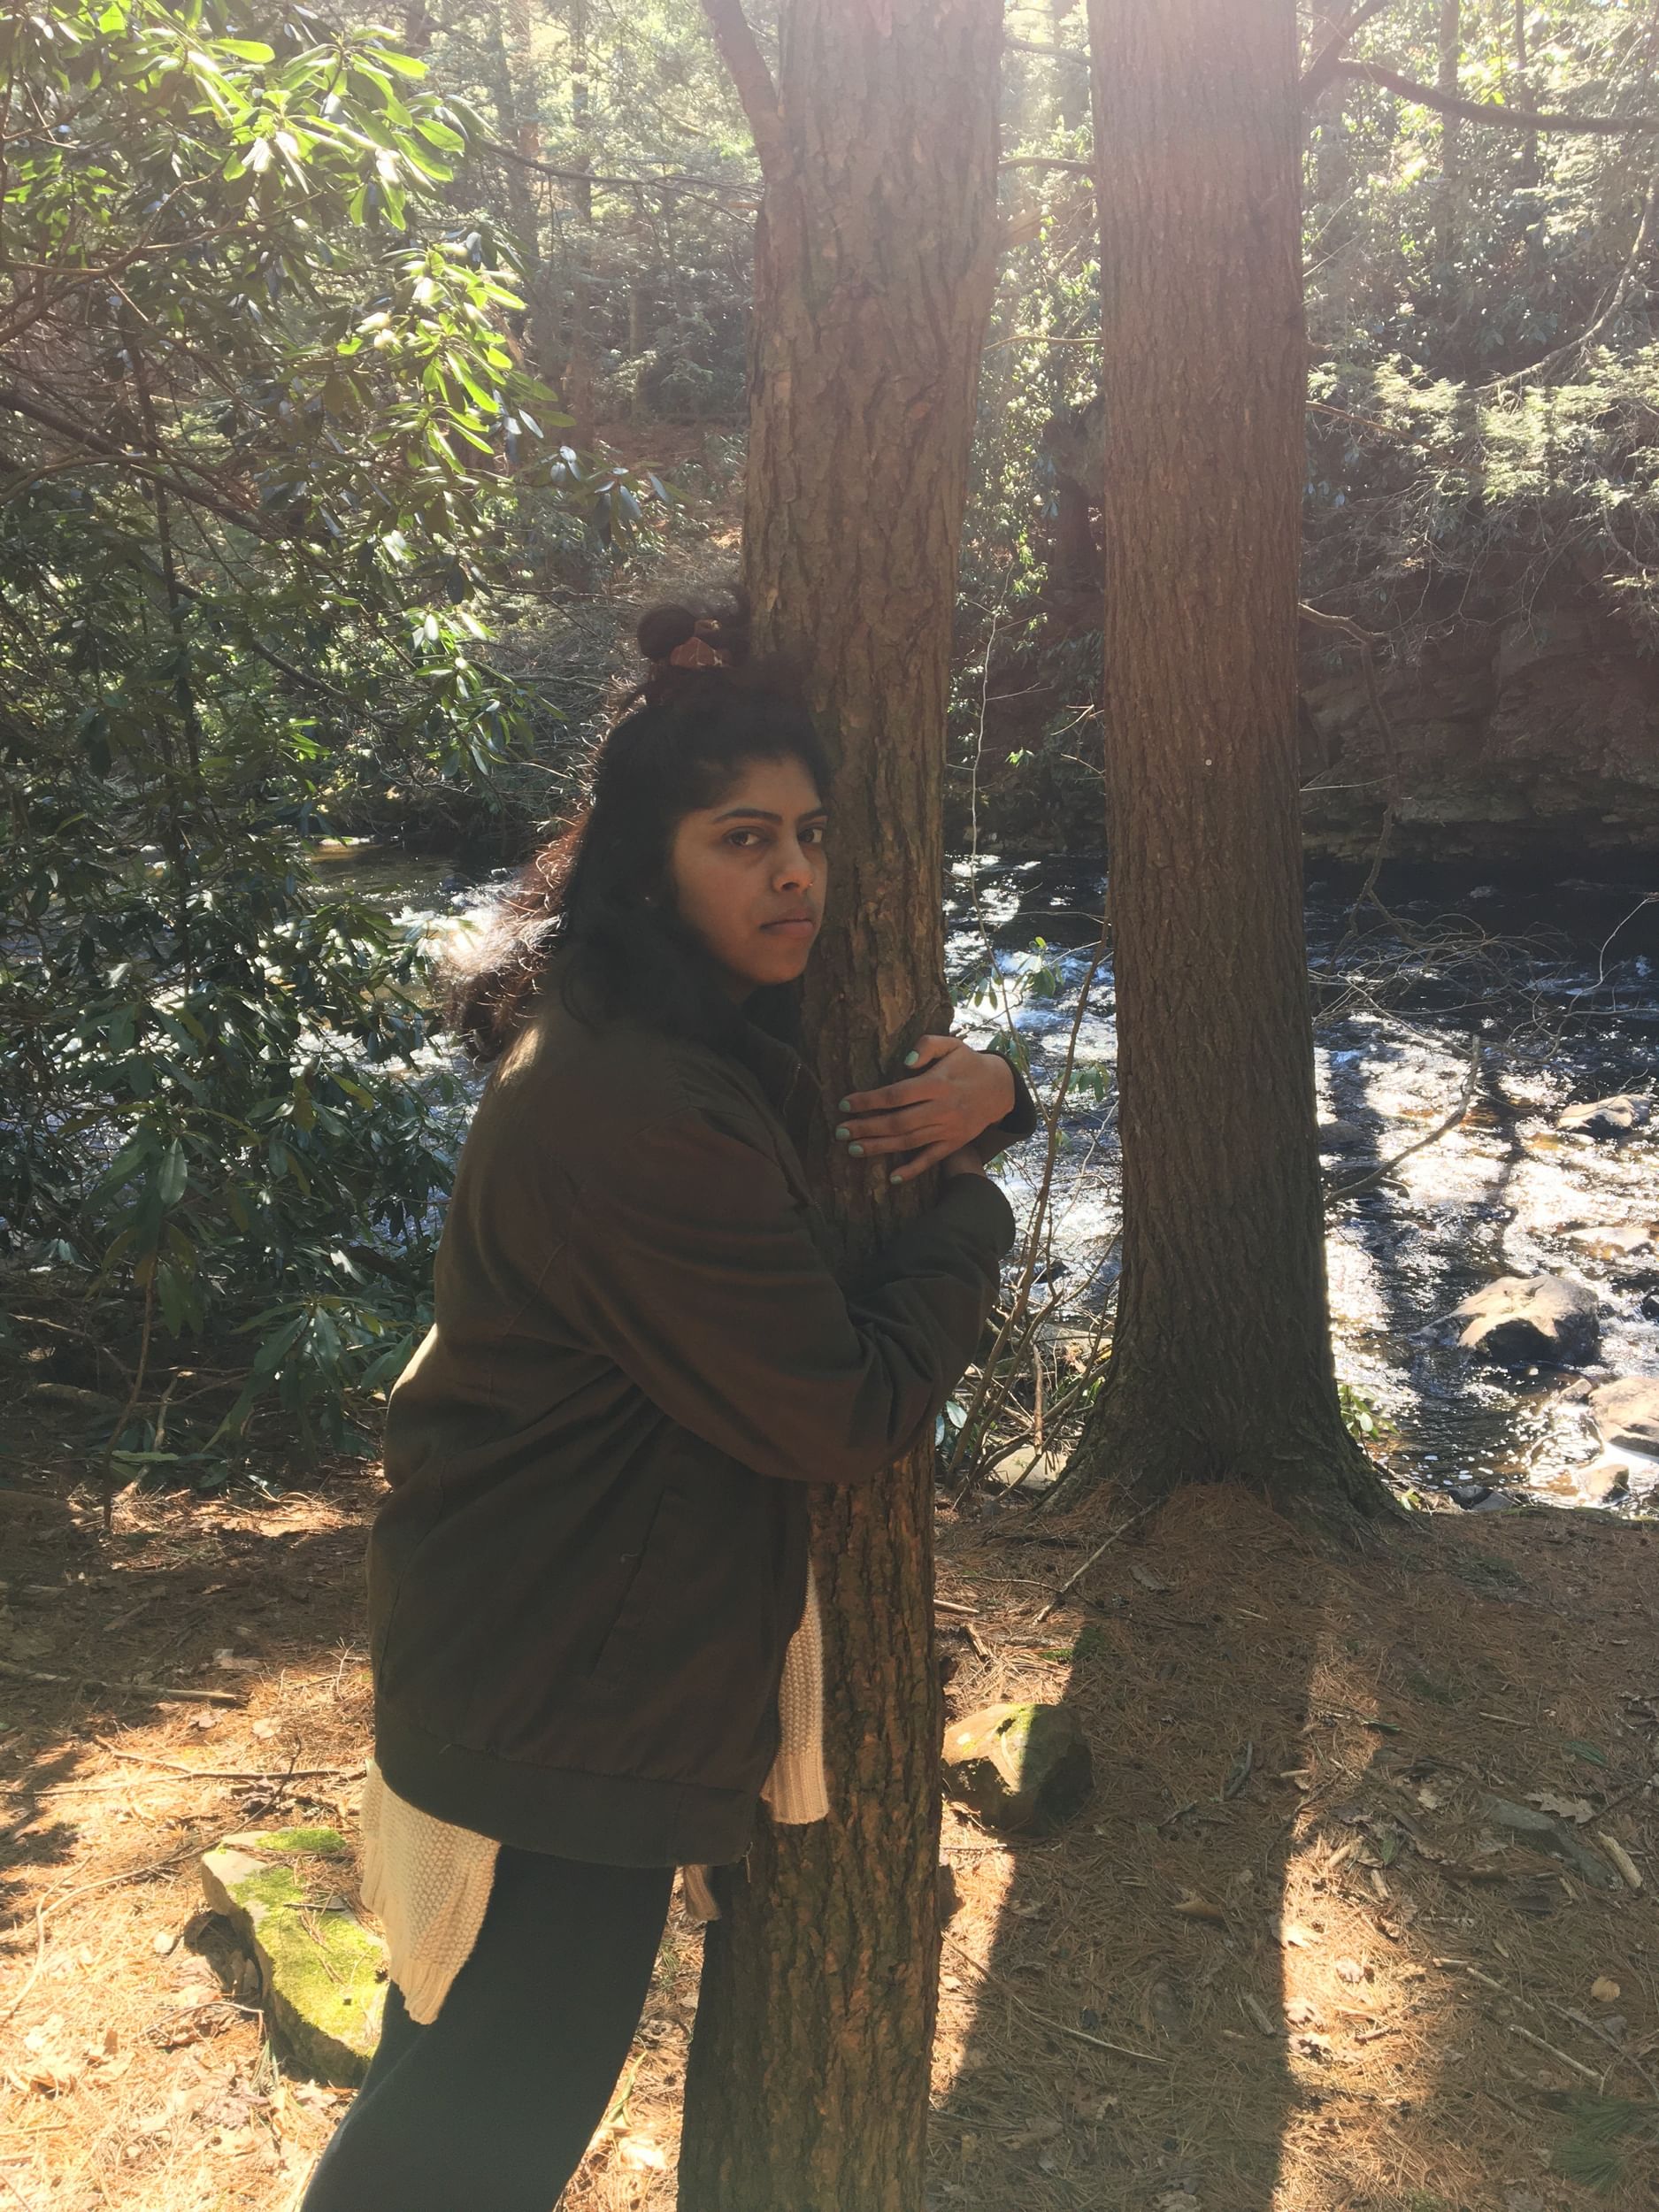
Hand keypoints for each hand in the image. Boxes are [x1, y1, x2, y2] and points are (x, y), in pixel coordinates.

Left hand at [834, 1035, 1016, 1184]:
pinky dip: (913, 1171)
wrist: (1000, 1088)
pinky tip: (893, 1178)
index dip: (869, 1101)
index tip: (845, 1104)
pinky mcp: (954, 1143)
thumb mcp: (951, 1044)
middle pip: (898, 1122)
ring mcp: (948, 1129)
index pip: (897, 1094)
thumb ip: (927, 1046)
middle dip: (867, 1128)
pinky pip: (931, 1159)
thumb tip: (904, 1062)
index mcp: (938, 1084)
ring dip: (880, 1147)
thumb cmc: (967, 1063)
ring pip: (909, 1142)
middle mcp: (942, 1109)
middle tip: (840, 1132)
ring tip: (854, 1149)